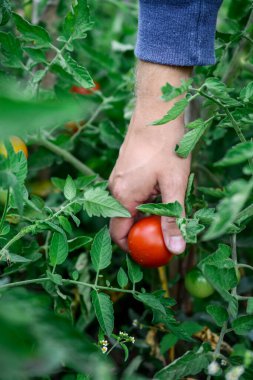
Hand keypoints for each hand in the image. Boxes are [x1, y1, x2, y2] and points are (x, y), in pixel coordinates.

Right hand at [109, 61, 191, 253]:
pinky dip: (144, 200)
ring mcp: (117, 179)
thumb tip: (176, 248)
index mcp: (122, 197)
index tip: (152, 251)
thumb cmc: (165, 146)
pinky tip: (161, 189)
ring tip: (168, 205)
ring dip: (146, 213)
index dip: (134, 248)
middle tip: (166, 230)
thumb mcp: (174, 185)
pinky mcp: (124, 171)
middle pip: (124, 222)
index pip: (119, 235)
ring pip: (128, 207)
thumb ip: (173, 218)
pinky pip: (130, 194)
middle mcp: (114, 189)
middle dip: (143, 230)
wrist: (155, 112)